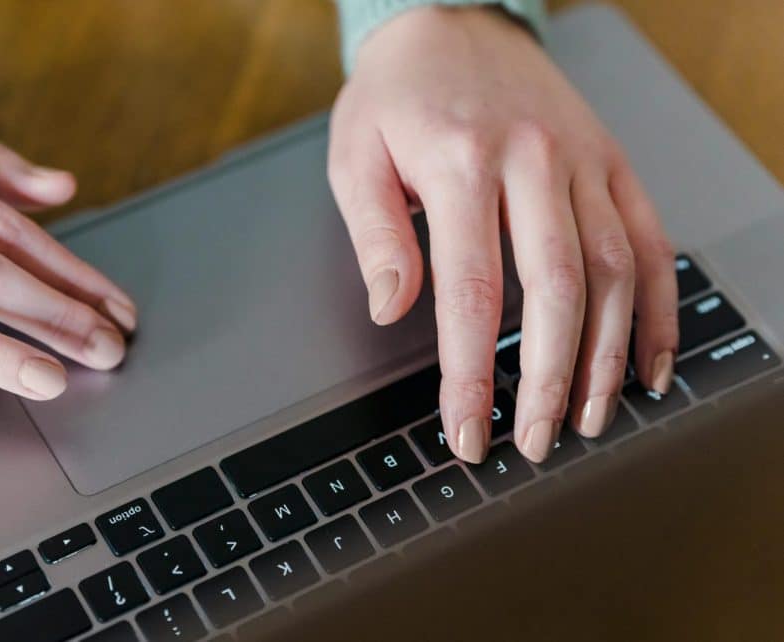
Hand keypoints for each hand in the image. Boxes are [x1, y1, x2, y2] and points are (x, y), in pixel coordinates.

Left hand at [328, 7, 677, 462]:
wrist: (450, 22)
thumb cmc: (398, 96)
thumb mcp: (356, 155)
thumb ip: (376, 235)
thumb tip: (390, 308)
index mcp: (459, 163)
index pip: (469, 292)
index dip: (470, 374)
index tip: (466, 430)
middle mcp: (530, 160)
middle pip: (554, 289)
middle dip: (547, 379)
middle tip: (534, 441)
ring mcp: (580, 159)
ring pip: (611, 270)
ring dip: (606, 356)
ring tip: (591, 419)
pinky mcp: (610, 161)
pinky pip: (649, 239)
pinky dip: (657, 306)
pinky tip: (648, 361)